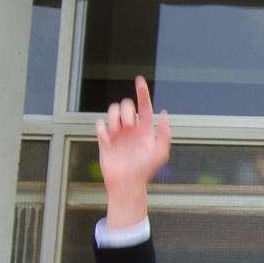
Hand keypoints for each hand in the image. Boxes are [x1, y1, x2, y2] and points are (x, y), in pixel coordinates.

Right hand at [95, 75, 170, 229]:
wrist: (127, 183)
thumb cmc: (145, 170)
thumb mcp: (160, 152)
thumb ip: (164, 133)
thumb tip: (163, 113)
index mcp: (145, 130)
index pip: (144, 106)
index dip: (142, 92)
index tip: (139, 79)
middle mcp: (131, 129)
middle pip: (126, 105)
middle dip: (127, 111)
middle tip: (129, 125)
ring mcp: (117, 133)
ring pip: (112, 111)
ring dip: (114, 118)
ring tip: (118, 133)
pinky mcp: (104, 139)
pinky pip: (99, 124)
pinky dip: (102, 128)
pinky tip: (107, 139)